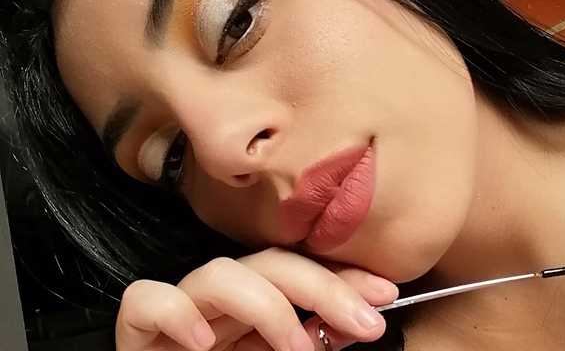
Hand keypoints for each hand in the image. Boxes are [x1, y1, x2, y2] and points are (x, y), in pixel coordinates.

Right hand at [115, 246, 398, 349]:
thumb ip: (314, 342)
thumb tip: (360, 320)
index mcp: (254, 314)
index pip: (299, 274)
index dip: (342, 278)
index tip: (385, 293)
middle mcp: (221, 308)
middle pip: (268, 264)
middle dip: (321, 285)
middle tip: (365, 320)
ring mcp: (181, 315)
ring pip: (218, 273)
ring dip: (266, 305)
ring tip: (296, 348)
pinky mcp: (138, 332)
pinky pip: (145, 301)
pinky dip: (176, 314)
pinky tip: (204, 342)